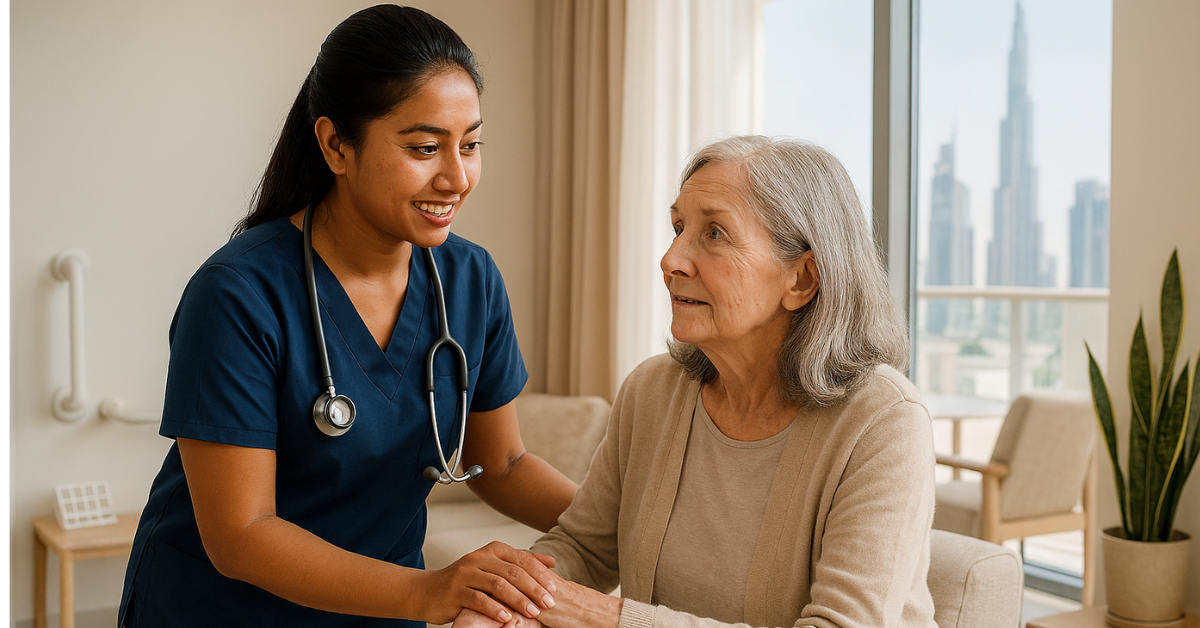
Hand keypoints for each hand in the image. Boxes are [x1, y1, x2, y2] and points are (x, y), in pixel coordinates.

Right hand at [418, 541, 558, 624]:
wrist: (428, 591)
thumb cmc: (467, 582)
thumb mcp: (494, 568)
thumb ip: (520, 564)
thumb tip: (551, 562)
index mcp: (492, 550)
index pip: (522, 559)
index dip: (540, 574)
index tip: (555, 590)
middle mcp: (479, 557)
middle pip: (512, 572)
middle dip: (533, 588)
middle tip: (549, 603)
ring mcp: (465, 573)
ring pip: (497, 584)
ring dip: (518, 600)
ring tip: (533, 612)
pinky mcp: (455, 590)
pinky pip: (478, 599)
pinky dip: (494, 609)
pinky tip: (507, 618)